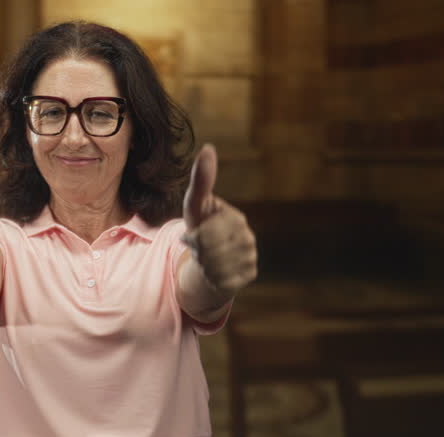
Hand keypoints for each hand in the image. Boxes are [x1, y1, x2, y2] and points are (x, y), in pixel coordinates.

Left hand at [182, 144, 257, 295]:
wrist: (210, 259)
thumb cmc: (201, 226)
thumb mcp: (195, 205)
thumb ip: (201, 179)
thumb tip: (208, 147)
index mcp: (237, 219)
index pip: (205, 235)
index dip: (192, 238)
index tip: (192, 235)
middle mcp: (248, 238)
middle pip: (209, 253)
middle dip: (197, 252)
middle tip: (198, 249)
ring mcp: (251, 257)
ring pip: (215, 269)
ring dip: (203, 266)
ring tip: (206, 258)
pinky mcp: (249, 275)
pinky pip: (222, 282)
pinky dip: (212, 279)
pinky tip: (215, 271)